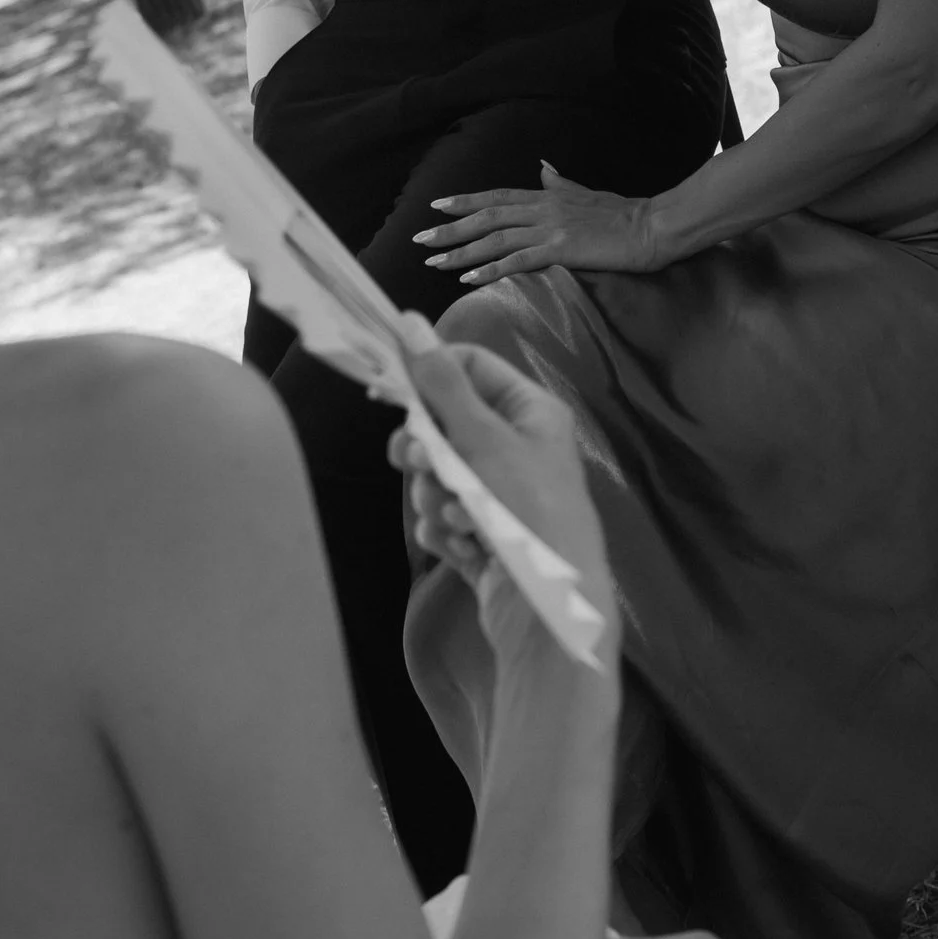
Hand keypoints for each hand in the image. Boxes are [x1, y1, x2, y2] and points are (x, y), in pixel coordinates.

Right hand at [395, 331, 619, 678]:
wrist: (549, 617)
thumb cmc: (529, 514)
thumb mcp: (484, 440)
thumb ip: (442, 384)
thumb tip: (409, 321)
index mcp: (532, 412)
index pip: (470, 367)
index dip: (429, 375)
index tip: (388, 391)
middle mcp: (521, 448)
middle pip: (447, 425)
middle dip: (429, 452)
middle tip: (422, 465)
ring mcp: (503, 497)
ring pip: (440, 475)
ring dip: (438, 497)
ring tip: (462, 520)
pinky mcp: (486, 540)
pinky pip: (443, 518)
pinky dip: (445, 531)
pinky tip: (466, 549)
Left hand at [416, 164, 671, 289]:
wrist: (653, 226)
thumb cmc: (625, 213)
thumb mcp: (587, 192)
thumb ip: (561, 183)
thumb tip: (543, 168)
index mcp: (547, 195)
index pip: (497, 197)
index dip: (466, 201)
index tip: (437, 206)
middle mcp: (543, 207)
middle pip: (487, 216)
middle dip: (451, 228)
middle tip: (420, 237)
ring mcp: (551, 228)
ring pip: (495, 238)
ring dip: (461, 251)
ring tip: (433, 261)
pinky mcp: (563, 249)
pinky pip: (518, 260)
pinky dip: (491, 269)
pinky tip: (468, 279)